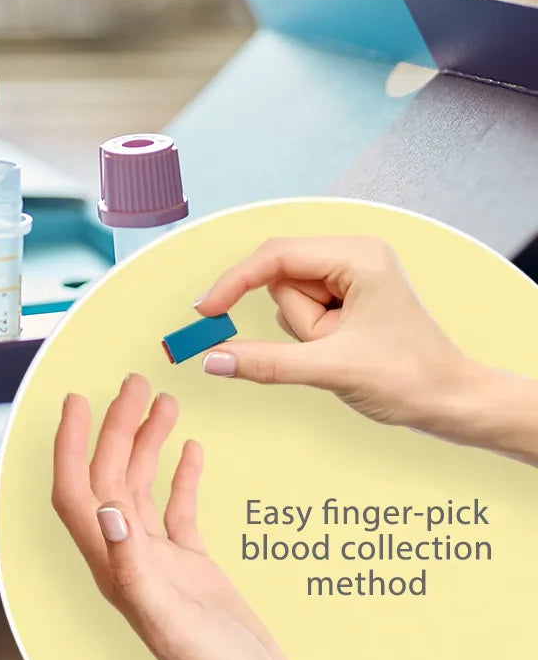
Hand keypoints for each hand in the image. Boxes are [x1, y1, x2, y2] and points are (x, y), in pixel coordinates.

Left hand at [52, 375, 303, 659]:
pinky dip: (183, 475)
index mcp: (113, 566)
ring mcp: (160, 560)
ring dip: (148, 442)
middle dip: (116, 427)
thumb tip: (104, 511)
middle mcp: (129, 556)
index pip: (76, 492)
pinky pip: (179, 508)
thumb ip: (133, 565)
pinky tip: (193, 448)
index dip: (70, 446)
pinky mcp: (194, 566)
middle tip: (133, 383)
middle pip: (110, 477)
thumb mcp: (167, 616)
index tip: (77, 401)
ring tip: (164, 401)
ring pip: (143, 485)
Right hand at [194, 236, 478, 435]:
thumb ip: (266, 362)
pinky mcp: (348, 296)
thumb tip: (211, 358)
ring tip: (345, 351)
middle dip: (298, 322)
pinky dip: (312, 336)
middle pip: (282, 279)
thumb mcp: (331, 370)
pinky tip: (345, 350)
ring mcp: (352, 275)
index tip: (206, 311)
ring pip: (290, 298)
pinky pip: (304, 310)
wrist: (454, 404)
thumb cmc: (410, 380)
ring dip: (306, 333)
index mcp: (358, 256)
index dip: (235, 282)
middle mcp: (354, 255)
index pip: (276, 256)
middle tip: (329, 348)